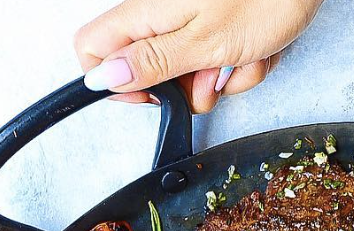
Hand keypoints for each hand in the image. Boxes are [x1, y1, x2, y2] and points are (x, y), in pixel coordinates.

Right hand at [74, 0, 324, 111]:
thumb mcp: (206, 42)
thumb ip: (154, 62)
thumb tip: (106, 78)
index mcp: (147, 10)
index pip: (94, 47)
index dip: (115, 82)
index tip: (151, 98)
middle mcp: (163, 10)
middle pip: (150, 66)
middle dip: (187, 86)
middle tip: (214, 79)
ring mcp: (192, 15)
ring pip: (192, 68)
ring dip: (224, 77)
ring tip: (246, 57)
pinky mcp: (218, 20)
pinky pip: (220, 57)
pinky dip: (242, 62)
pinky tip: (259, 49)